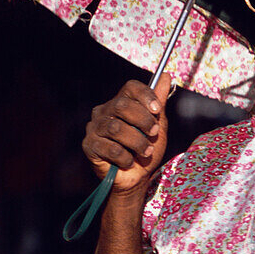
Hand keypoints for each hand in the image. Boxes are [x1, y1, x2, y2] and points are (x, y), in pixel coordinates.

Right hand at [82, 74, 171, 197]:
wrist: (137, 178)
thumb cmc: (146, 149)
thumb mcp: (157, 125)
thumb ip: (159, 102)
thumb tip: (166, 75)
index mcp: (120, 103)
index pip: (130, 88)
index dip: (145, 95)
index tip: (157, 109)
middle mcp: (104, 111)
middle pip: (122, 105)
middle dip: (143, 121)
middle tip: (153, 134)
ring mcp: (94, 128)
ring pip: (117, 128)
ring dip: (137, 142)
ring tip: (146, 152)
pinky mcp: (89, 146)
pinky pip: (110, 148)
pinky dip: (125, 157)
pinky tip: (129, 161)